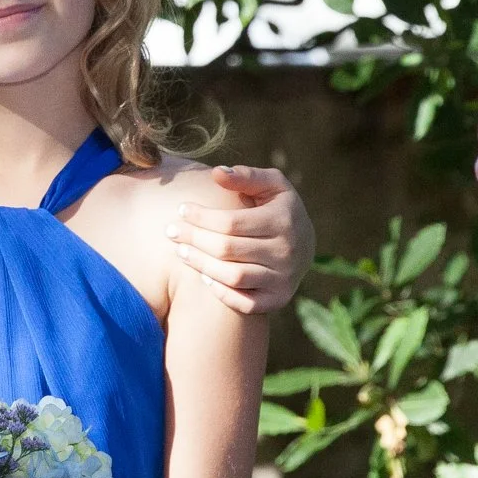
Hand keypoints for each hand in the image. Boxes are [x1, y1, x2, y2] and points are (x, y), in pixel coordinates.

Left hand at [167, 166, 313, 313]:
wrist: (305, 245)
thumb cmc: (279, 208)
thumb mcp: (271, 185)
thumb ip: (246, 176)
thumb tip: (217, 173)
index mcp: (282, 220)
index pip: (231, 222)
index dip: (201, 217)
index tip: (182, 209)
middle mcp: (286, 251)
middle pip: (227, 249)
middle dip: (194, 239)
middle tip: (171, 231)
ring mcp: (283, 278)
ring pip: (232, 277)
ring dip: (201, 265)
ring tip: (181, 252)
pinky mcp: (279, 299)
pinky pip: (245, 303)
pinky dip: (221, 292)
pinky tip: (204, 276)